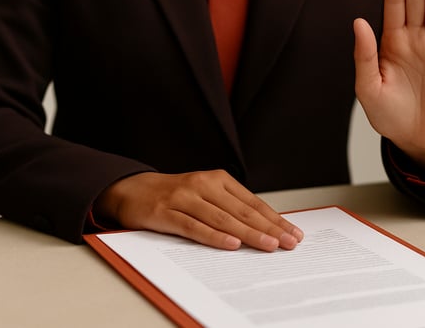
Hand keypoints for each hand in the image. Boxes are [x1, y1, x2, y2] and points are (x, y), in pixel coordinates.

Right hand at [93, 170, 303, 250]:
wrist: (132, 189)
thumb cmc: (175, 195)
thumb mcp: (206, 194)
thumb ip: (230, 207)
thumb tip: (264, 228)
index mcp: (218, 179)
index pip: (253, 202)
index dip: (275, 219)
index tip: (292, 233)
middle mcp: (203, 185)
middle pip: (242, 211)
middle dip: (269, 228)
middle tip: (288, 242)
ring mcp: (185, 198)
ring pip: (223, 218)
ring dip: (248, 234)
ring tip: (268, 245)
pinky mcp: (166, 212)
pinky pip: (194, 226)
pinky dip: (214, 236)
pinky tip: (231, 244)